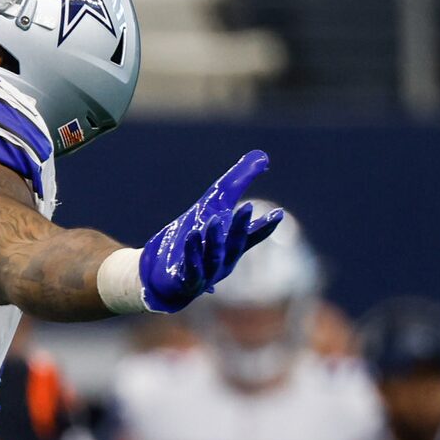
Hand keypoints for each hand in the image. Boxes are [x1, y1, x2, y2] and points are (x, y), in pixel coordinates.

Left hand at [138, 150, 282, 313]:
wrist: (160, 273)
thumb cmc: (193, 238)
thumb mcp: (213, 205)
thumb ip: (237, 182)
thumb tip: (262, 157)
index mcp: (232, 246)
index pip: (252, 236)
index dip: (265, 226)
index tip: (278, 213)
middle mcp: (223, 262)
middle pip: (235, 245)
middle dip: (240, 227)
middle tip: (247, 207)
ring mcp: (206, 274)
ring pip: (214, 257)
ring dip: (215, 239)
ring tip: (213, 220)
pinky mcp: (186, 282)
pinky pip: (192, 269)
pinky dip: (193, 253)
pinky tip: (192, 236)